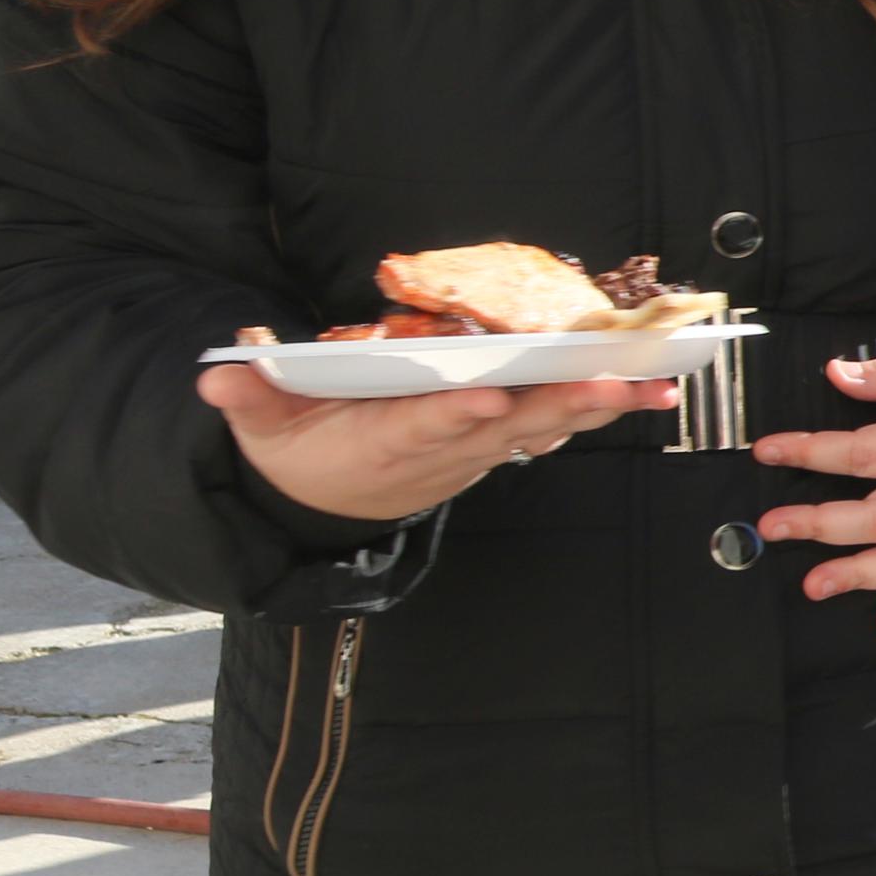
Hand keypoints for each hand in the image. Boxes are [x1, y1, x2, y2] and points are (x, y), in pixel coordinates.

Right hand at [200, 362, 677, 524]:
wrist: (326, 502)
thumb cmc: (298, 448)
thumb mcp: (263, 426)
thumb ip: (251, 397)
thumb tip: (218, 373)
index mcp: (385, 440)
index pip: (426, 426)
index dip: (458, 414)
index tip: (492, 400)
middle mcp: (443, 449)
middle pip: (509, 426)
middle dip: (564, 405)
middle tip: (616, 385)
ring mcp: (476, 450)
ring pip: (544, 425)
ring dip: (599, 407)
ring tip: (657, 387)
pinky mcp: (495, 445)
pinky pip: (551, 425)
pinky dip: (593, 409)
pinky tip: (642, 392)